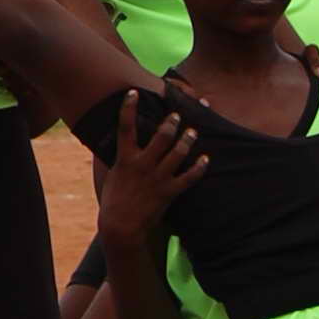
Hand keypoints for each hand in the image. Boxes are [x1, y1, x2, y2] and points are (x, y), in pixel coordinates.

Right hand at [98, 92, 204, 244]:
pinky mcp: (169, 192)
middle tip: (177, 114)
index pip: (125, 127)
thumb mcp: (112, 175)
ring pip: (177, 153)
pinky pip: (188, 178)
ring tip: (193, 131)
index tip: (133, 92)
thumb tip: (118, 144)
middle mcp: (143, 165)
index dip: (128, 108)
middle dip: (171, 123)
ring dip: (187, 140)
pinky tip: (206, 159)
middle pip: (161, 137)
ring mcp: (157, 178)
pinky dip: (199, 168)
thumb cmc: (113, 200)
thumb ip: (119, 158)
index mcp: (125, 159)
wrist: (121, 226)